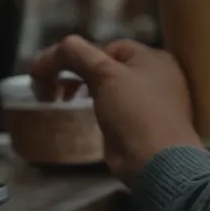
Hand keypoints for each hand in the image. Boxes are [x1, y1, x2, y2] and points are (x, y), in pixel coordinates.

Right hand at [29, 36, 202, 181]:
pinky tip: (86, 116)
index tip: (58, 74)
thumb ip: (76, 54)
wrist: (155, 162)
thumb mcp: (104, 74)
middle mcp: (156, 76)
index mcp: (153, 58)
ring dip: (85, 90)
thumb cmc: (134, 112)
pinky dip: (98, 108)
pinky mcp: (142, 125)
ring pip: (110, 87)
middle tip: (56, 90)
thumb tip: (53, 51)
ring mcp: (151, 102)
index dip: (81, 58)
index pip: (108, 48)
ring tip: (64, 101)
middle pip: (108, 66)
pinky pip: (115, 108)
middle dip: (79, 74)